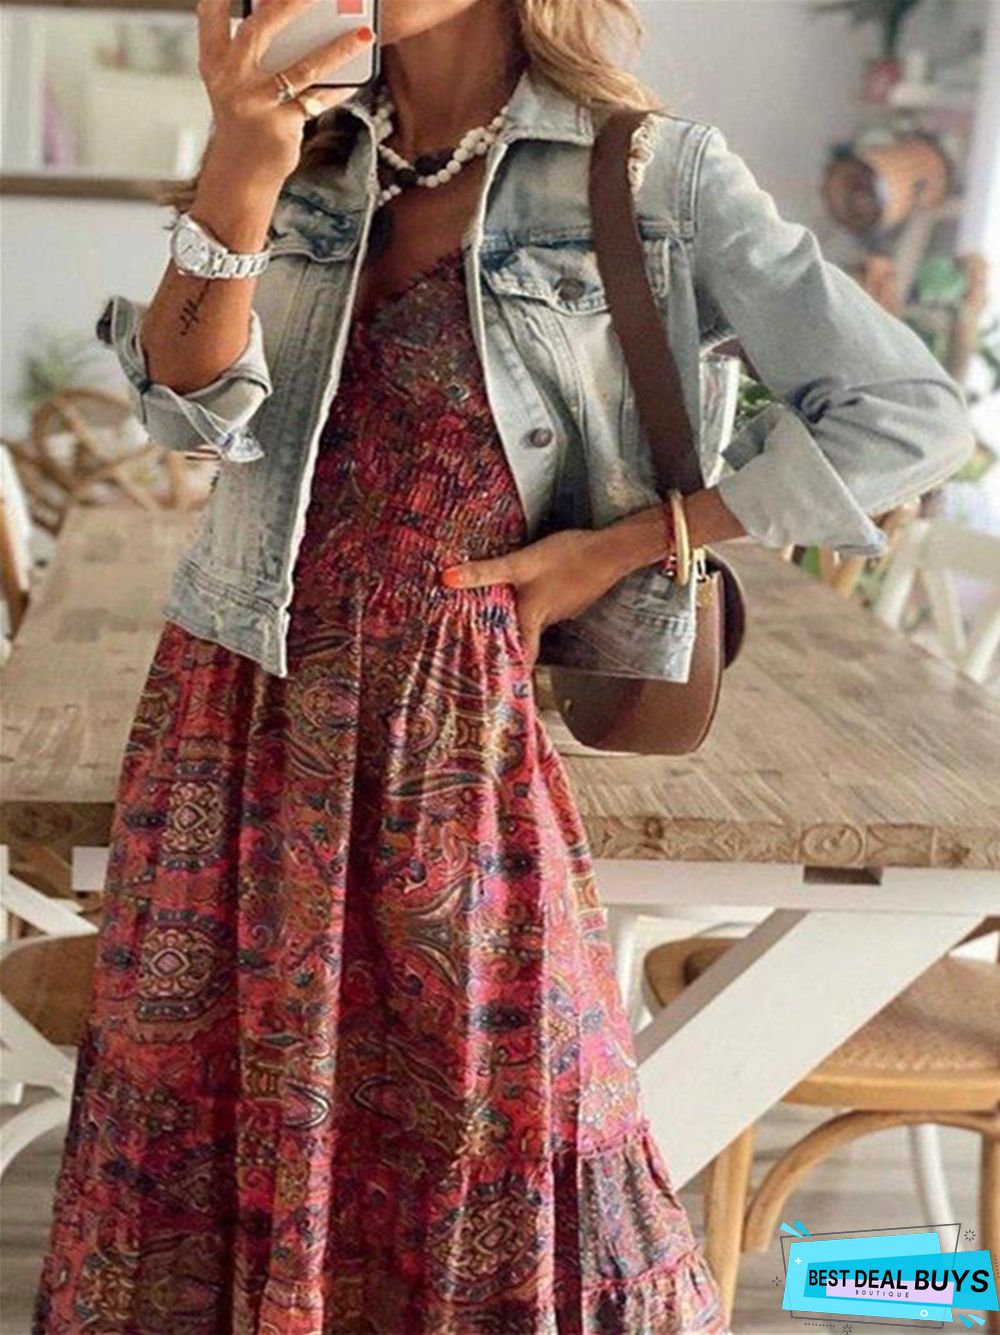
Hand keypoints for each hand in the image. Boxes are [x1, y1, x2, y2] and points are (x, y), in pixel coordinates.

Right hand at [196, 0, 374, 183]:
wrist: (241, 173)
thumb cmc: (243, 120)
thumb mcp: (235, 83)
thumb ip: (254, 51)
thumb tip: (296, 18)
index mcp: (214, 62)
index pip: (211, 13)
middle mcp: (230, 79)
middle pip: (259, 30)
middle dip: (288, 3)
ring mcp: (256, 104)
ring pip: (302, 68)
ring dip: (337, 49)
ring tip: (365, 31)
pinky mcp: (281, 127)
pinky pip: (317, 101)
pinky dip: (338, 88)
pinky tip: (357, 76)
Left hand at [440, 530, 617, 670]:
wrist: (612, 551)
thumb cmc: (567, 560)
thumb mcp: (520, 564)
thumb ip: (485, 572)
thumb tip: (446, 579)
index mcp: (533, 619)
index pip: (520, 657)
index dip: (509, 674)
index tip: (497, 689)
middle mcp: (548, 620)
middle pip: (525, 639)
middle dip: (507, 643)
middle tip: (487, 646)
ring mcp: (563, 609)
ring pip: (536, 621)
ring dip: (520, 622)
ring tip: (500, 618)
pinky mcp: (572, 596)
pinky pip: (547, 605)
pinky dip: (535, 604)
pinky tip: (529, 591)